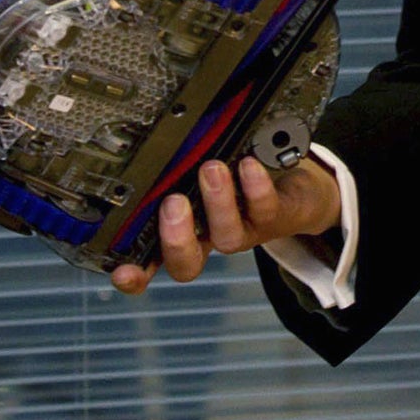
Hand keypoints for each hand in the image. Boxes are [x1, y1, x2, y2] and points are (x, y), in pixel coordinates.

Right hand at [111, 154, 342, 294]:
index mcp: (184, 229)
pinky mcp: (278, 217)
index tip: (122, 271)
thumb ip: (174, 169)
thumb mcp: (197, 172)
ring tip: (212, 170)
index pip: (150, 260)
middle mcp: (210, 237)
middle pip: (186, 263)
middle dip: (176, 239)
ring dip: (218, 204)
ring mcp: (245, 231)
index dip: (135, 273)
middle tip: (173, 204)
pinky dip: (256, 188)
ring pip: (228, 237)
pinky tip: (249, 166)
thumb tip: (147, 146)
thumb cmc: (237, 178)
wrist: (297, 188)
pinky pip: (267, 210)